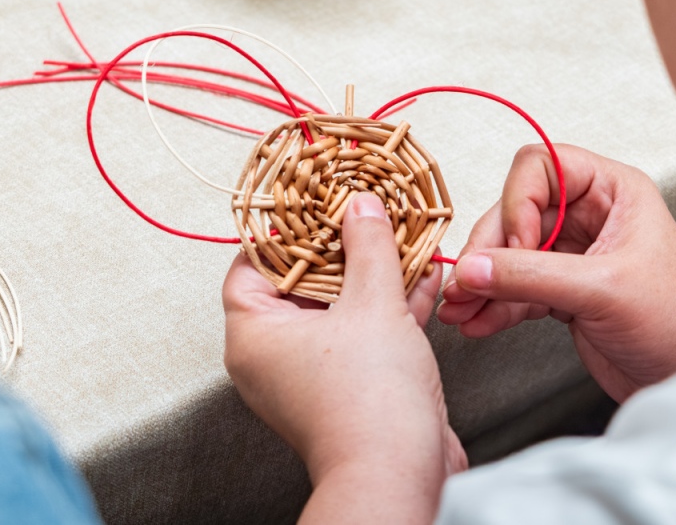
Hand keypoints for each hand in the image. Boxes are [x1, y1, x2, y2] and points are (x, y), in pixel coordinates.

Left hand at [223, 193, 465, 524]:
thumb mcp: (371, 304)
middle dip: (342, 246)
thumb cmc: (369, 404)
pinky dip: (391, 307)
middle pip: (303, 284)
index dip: (283, 230)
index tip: (312, 200)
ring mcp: (314, 375)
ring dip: (375, 274)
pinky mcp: (352, 388)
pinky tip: (424, 274)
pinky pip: (366, 335)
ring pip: (341, 308)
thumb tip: (360, 207)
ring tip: (403, 233)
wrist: (400, 476)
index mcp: (255, 335)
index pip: (251, 266)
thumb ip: (368, 248)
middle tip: (363, 210)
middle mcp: (275, 358)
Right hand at [437, 144, 675, 401]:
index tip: (517, 244)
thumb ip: (531, 276)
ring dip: (482, 282)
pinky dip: (493, 305)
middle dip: (488, 250)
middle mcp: (590, 216)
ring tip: (460, 309)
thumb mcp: (603, 290)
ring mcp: (574, 255)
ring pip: (508, 254)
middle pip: (514, 212)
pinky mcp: (563, 292)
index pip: (541, 166)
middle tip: (468, 282)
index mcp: (612, 192)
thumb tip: (472, 268)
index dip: (518, 202)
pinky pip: (514, 288)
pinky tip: (477, 322)